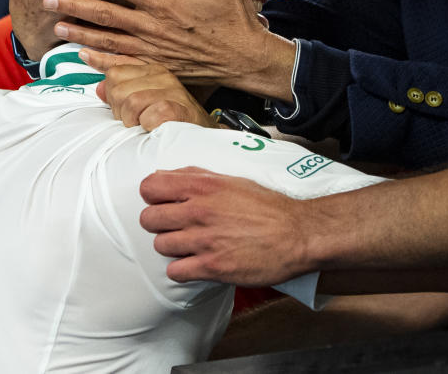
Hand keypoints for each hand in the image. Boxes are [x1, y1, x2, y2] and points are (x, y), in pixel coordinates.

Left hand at [44, 0, 294, 95]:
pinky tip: (81, 55)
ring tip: (55, 24)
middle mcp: (154, 29)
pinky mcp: (158, 68)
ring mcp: (153, 52)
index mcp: (165, 3)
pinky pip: (123, 65)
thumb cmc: (234, 16)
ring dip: (80, 33)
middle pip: (104, 15)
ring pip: (108, 41)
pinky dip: (100, 60)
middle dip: (73, 4)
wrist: (246, 59)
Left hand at [92, 56, 215, 130]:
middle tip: (136, 122)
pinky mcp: (178, 107)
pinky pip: (148, 116)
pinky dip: (148, 127)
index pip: (114, 72)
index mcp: (151, 71)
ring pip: (130, 102)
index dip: (109, 94)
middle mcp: (162, 75)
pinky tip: (156, 129)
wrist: (203, 138)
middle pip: (117, 88)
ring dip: (134, 121)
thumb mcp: (144, 102)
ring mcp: (172, 90)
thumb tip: (99, 88)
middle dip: (120, 111)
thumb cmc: (172, 121)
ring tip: (145, 126)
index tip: (117, 107)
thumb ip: (122, 92)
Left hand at [139, 167, 312, 285]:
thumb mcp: (232, 180)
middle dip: (159, 223)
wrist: (297, 234)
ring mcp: (204, 240)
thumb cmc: (269, 207)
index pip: (150, 187)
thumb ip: (197, 176)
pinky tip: (195, 264)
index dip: (153, 196)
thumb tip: (166, 176)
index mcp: (203, 186)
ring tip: (189, 246)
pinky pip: (176, 272)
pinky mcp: (212, 267)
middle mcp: (199, 211)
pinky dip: (182, 270)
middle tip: (175, 226)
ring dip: (172, 247)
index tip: (162, 202)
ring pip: (160, 245)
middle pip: (149, 219)